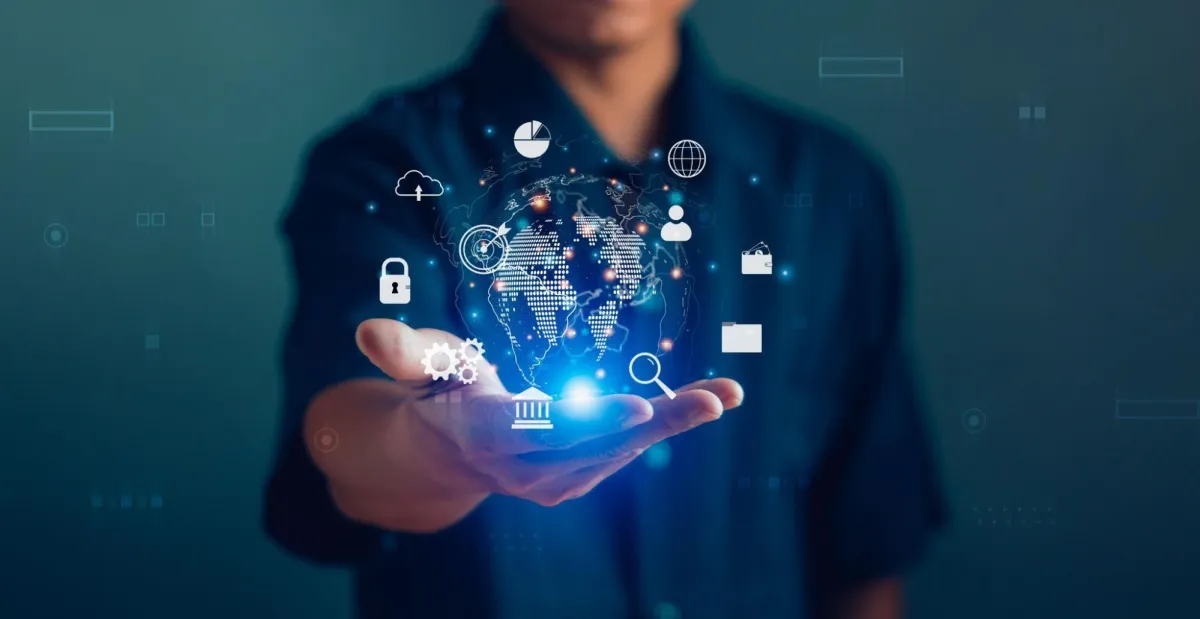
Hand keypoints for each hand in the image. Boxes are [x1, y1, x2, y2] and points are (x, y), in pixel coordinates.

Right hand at [355, 318, 742, 506]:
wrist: (441, 454)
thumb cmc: (433, 393)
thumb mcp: (418, 367)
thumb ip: (402, 351)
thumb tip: (366, 330)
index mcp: (486, 432)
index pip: (540, 428)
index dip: (586, 421)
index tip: (633, 409)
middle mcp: (526, 464)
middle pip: (596, 442)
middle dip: (656, 423)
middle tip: (710, 401)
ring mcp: (556, 477)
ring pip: (621, 450)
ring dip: (675, 423)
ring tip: (727, 395)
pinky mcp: (578, 475)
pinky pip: (625, 450)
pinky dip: (666, 425)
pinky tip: (708, 401)